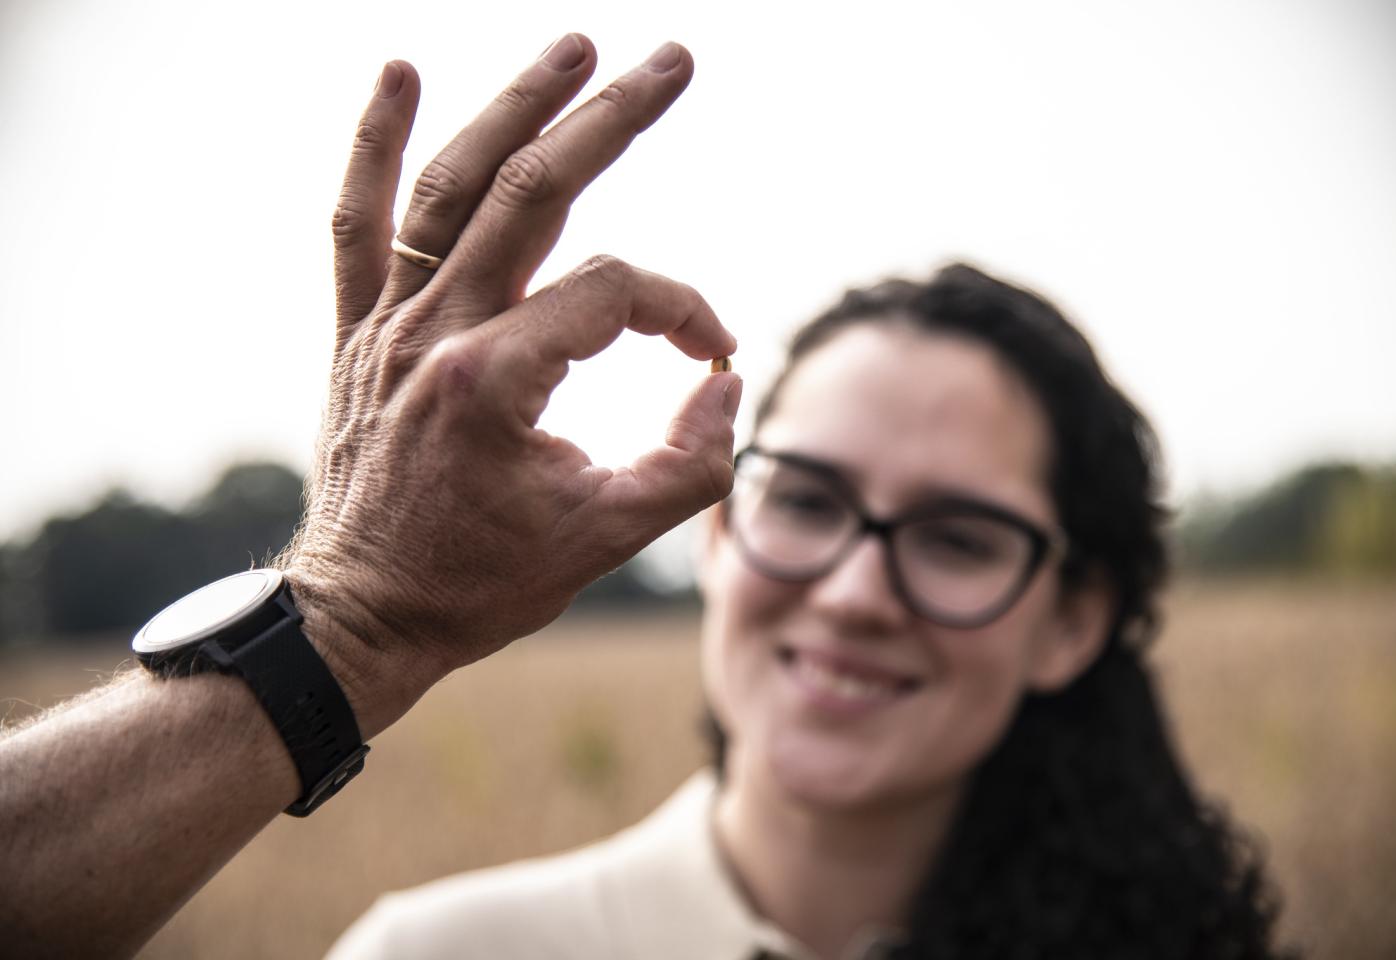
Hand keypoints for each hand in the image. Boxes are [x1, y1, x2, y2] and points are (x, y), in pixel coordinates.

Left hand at [281, 37, 740, 736]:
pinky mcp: (359, 332)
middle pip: (532, 195)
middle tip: (671, 60)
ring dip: (512, 107)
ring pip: (451, 188)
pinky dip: (373, 148)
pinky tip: (399, 72)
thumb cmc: (482, 584)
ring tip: (573, 47)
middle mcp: (433, 334)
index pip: (613, 295)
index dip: (681, 310)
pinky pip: (356, 224)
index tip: (711, 354)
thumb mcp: (606, 538)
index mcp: (493, 382)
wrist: (364, 615)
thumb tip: (726, 384)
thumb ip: (688, 465)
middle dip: (611, 121)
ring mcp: (387, 326)